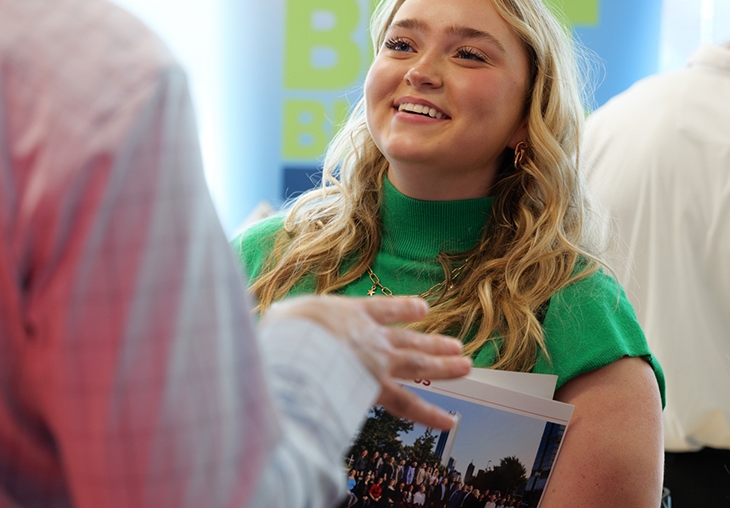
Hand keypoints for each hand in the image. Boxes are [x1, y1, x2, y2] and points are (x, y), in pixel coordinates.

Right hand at [261, 295, 470, 429]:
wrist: (299, 343)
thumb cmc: (285, 329)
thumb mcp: (284, 316)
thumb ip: (285, 319)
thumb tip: (263, 315)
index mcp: (348, 314)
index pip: (382, 310)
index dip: (403, 309)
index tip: (422, 307)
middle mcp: (369, 337)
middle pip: (407, 340)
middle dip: (432, 343)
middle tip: (457, 346)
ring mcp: (377, 363)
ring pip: (418, 364)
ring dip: (444, 366)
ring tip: (467, 366)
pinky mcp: (377, 389)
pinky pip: (409, 405)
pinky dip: (430, 415)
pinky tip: (451, 421)